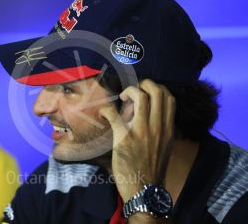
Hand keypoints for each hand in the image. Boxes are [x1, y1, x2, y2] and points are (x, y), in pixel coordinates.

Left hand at [99, 79, 175, 201]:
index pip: (169, 98)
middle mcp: (157, 127)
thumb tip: (149, 114)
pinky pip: (114, 114)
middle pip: (157, 91)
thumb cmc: (153, 170)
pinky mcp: (124, 138)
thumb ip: (160, 129)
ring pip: (140, 97)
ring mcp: (142, 131)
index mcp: (167, 129)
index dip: (157, 88)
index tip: (146, 92)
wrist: (145, 191)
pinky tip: (104, 113)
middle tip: (132, 91)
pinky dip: (107, 109)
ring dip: (128, 91)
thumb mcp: (164, 148)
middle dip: (144, 84)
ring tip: (122, 99)